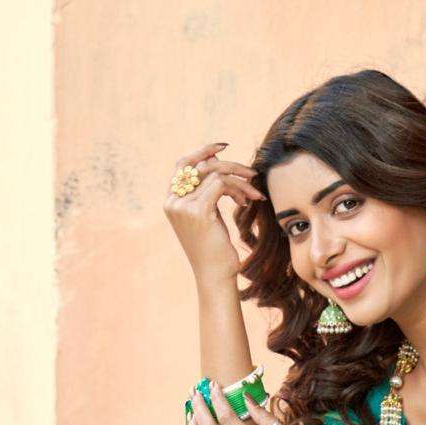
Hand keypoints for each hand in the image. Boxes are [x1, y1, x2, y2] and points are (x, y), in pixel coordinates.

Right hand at [163, 141, 266, 281]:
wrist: (216, 276)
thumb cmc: (216, 250)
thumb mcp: (210, 215)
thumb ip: (208, 189)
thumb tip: (215, 157)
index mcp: (171, 202)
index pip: (183, 164)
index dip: (202, 151)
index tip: (224, 146)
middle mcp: (173, 202)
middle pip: (200, 165)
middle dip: (229, 165)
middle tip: (251, 173)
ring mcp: (183, 206)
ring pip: (214, 174)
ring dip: (239, 181)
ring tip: (254, 195)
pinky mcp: (198, 211)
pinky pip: (221, 185)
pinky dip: (238, 190)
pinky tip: (246, 204)